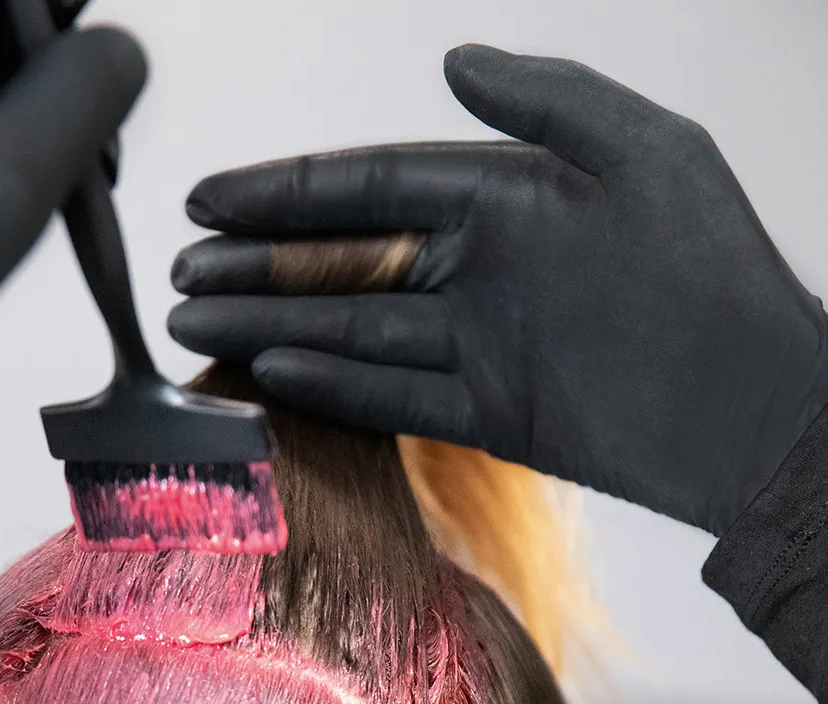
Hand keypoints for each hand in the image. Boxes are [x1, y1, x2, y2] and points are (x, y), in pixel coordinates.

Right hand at [169, 46, 827, 534]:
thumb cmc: (716, 274)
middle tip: (178, 270)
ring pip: (353, 328)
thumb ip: (547, 99)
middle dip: (258, 263)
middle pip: (347, 259)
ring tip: (192, 323)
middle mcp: (485, 268)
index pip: (374, 184)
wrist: (756, 413)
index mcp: (511, 197)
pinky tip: (269, 367)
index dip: (287, 190)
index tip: (207, 196)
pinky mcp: (489, 415)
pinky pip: (392, 394)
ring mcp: (482, 344)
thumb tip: (454, 58)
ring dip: (271, 324)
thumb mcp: (645, 151)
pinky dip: (330, 382)